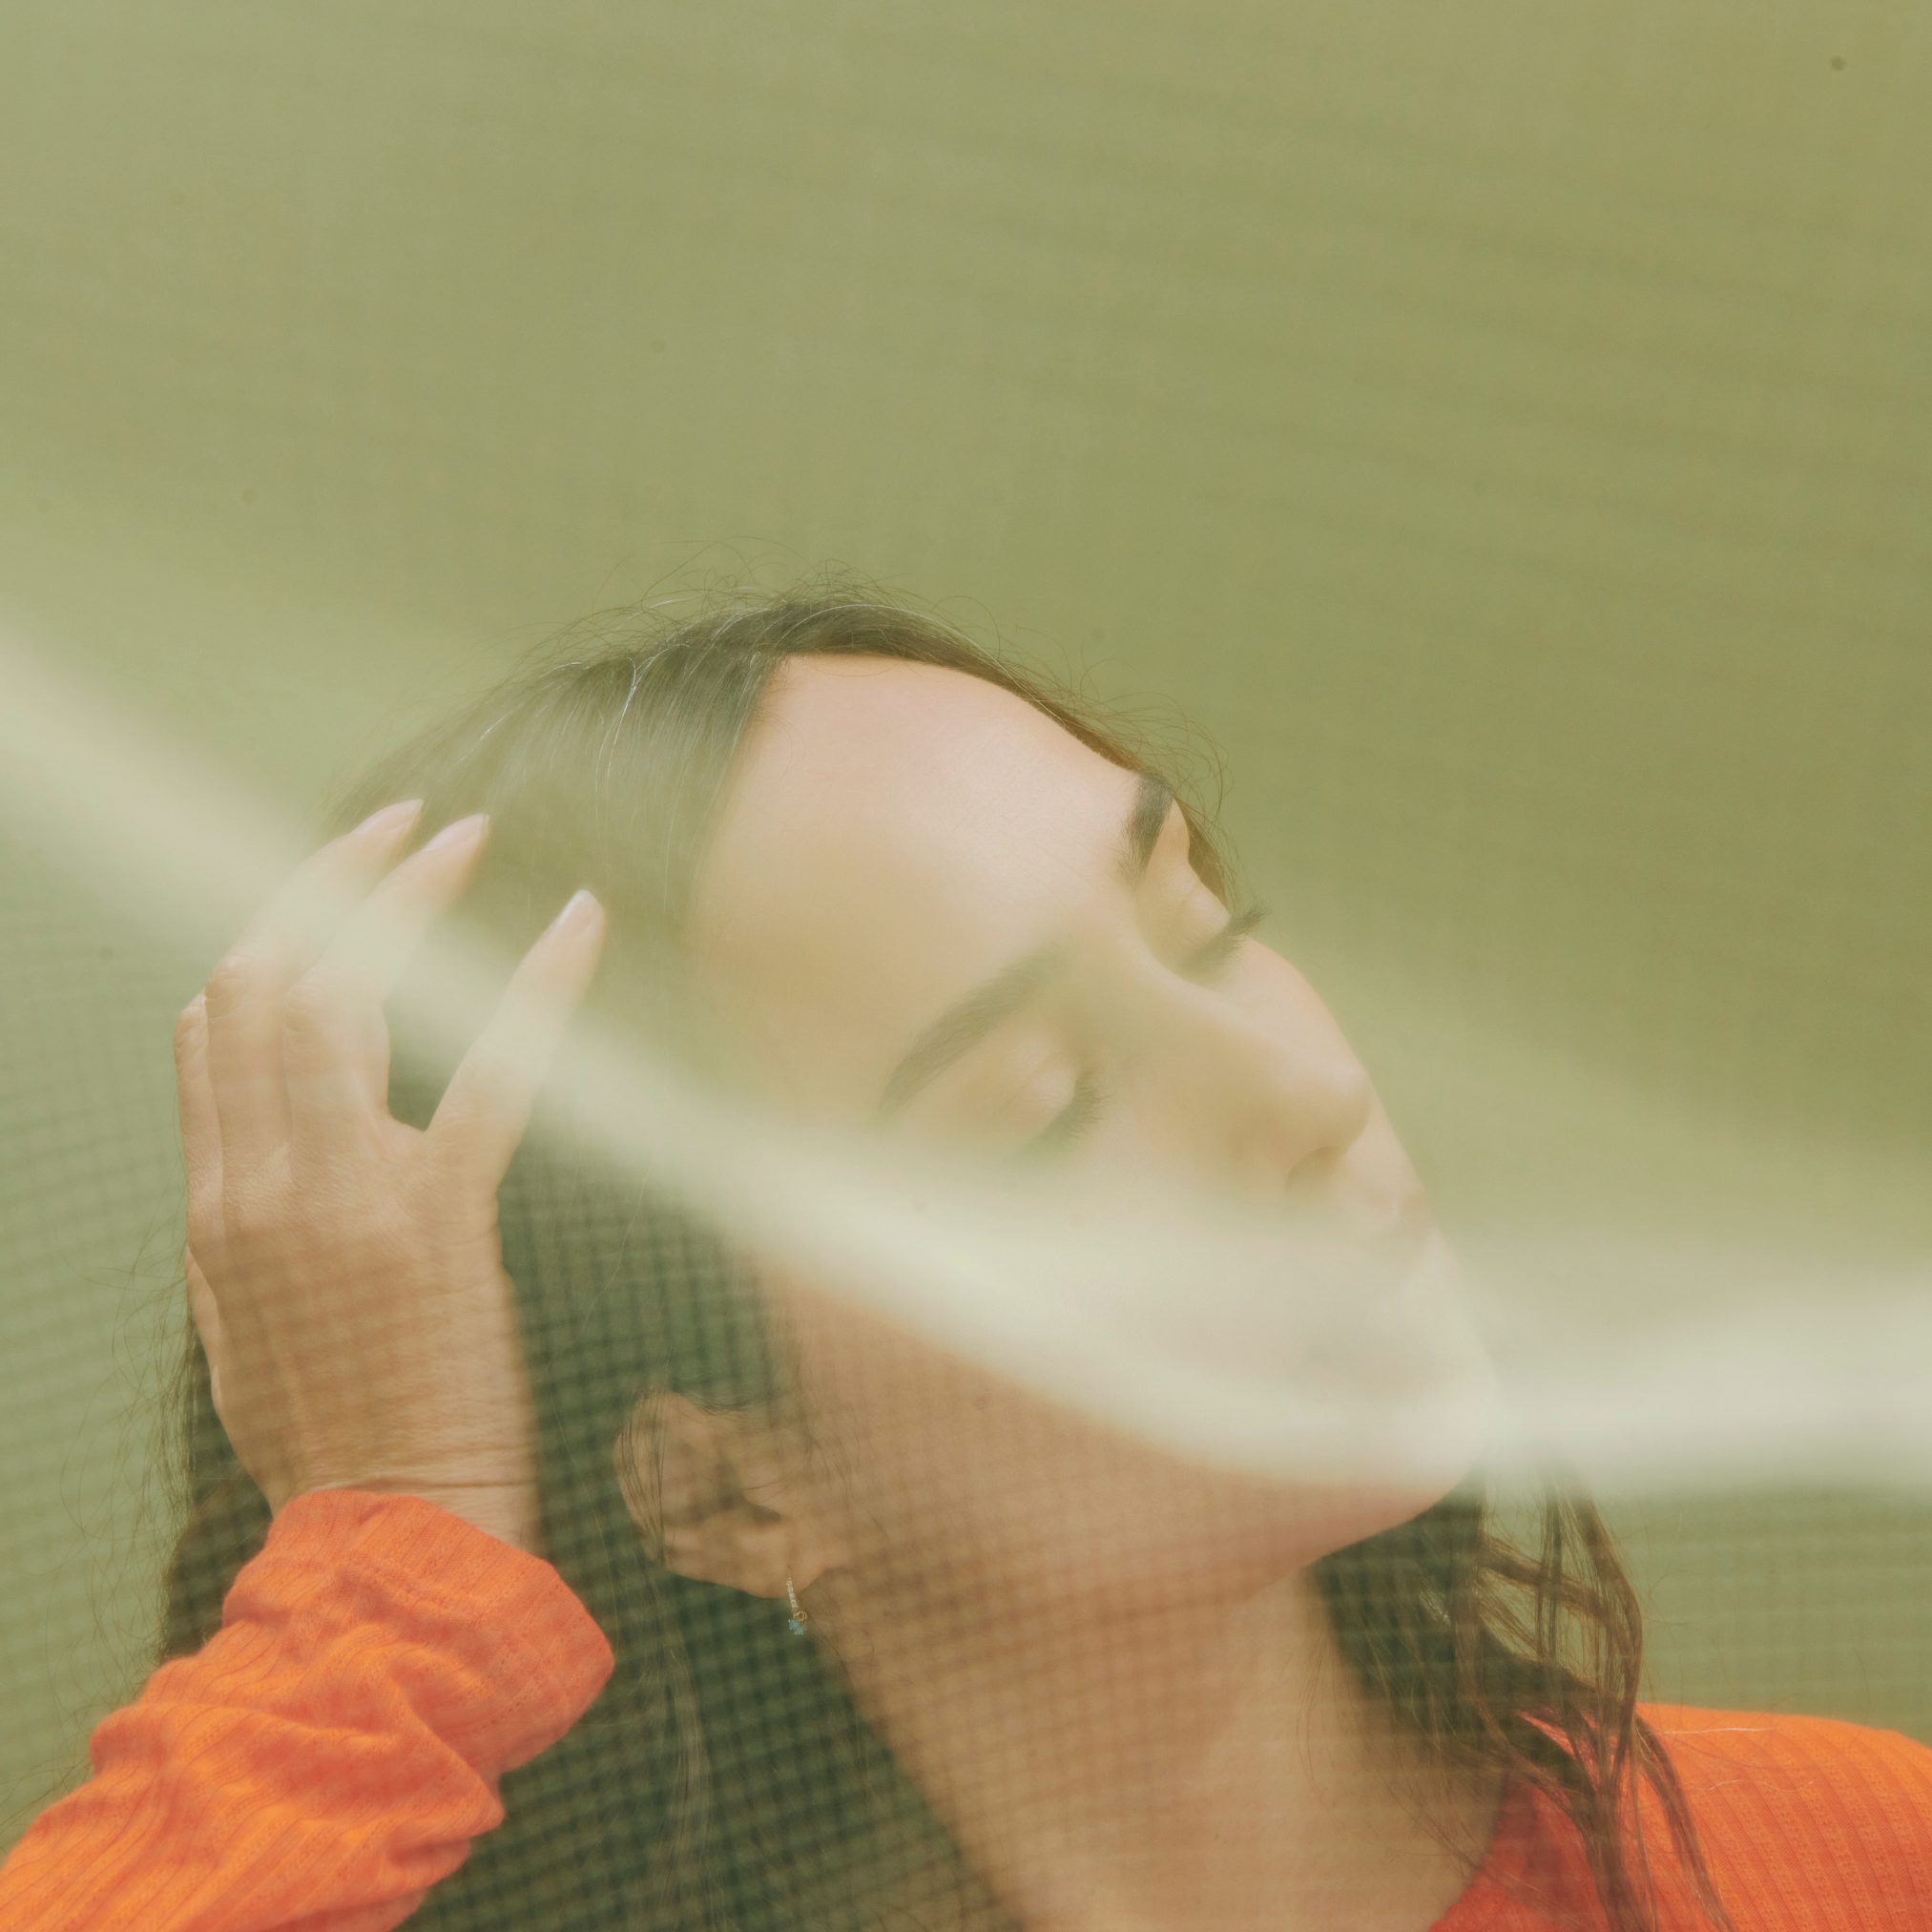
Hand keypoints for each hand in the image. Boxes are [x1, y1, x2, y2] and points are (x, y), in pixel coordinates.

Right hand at [174, 799, 605, 1552]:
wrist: (387, 1533)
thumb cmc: (329, 1434)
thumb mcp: (240, 1323)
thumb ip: (236, 1218)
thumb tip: (246, 1137)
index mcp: (216, 1201)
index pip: (212, 1020)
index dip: (271, 927)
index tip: (333, 880)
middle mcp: (263, 1180)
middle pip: (268, 978)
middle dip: (331, 879)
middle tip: (407, 823)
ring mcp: (347, 1194)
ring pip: (349, 998)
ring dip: (408, 899)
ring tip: (466, 837)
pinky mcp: (442, 1218)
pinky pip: (492, 1073)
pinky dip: (536, 986)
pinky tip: (577, 923)